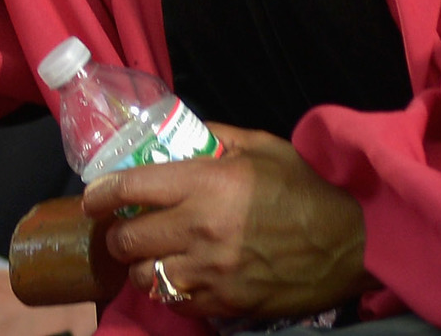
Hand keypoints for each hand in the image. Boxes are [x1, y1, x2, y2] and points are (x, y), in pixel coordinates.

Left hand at [85, 127, 372, 321]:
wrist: (348, 246)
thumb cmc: (303, 190)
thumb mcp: (261, 147)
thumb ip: (213, 138)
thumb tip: (175, 137)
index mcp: (208, 184)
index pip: (131, 188)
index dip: (101, 193)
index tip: (92, 197)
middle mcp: (201, 230)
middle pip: (128, 238)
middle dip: (118, 233)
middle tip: (124, 227)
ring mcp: (211, 272)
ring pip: (145, 276)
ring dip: (140, 266)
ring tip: (150, 256)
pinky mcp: (224, 303)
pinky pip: (175, 301)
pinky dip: (169, 289)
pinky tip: (180, 276)